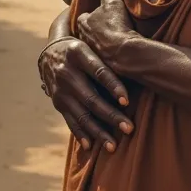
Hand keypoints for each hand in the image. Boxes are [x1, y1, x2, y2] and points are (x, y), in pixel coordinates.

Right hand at [39, 35, 132, 153]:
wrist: (51, 51)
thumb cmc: (84, 48)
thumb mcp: (93, 44)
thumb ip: (109, 56)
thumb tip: (139, 66)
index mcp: (79, 54)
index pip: (99, 72)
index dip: (113, 86)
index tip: (126, 101)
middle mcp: (67, 73)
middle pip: (92, 98)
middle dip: (111, 116)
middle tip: (129, 129)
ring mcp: (60, 90)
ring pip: (82, 114)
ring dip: (98, 132)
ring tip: (113, 146)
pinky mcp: (58, 103)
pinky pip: (70, 120)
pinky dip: (81, 134)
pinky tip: (90, 146)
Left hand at [76, 0, 136, 69]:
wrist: (124, 54)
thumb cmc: (117, 25)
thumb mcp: (111, 1)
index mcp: (83, 22)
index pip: (86, 17)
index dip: (94, 16)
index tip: (102, 17)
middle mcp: (82, 38)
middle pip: (88, 32)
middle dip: (94, 32)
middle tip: (106, 31)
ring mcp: (90, 52)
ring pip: (93, 45)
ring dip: (100, 44)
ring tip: (112, 44)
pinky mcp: (98, 64)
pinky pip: (101, 57)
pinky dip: (106, 56)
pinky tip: (115, 56)